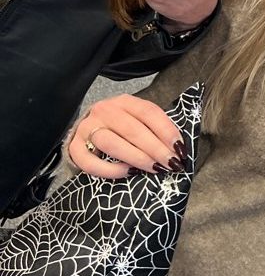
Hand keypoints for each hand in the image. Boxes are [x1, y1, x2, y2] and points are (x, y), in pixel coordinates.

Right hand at [67, 95, 184, 178]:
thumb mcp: (139, 121)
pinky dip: (109, 169)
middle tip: (171, 163)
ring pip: (111, 143)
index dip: (166, 130)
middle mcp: (104, 110)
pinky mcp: (73, 146)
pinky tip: (127, 173)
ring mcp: (87, 127)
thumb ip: (155, 130)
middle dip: (155, 148)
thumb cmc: (121, 129)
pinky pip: (89, 161)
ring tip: (153, 168)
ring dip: (136, 157)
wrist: (87, 132)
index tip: (180, 148)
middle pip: (132, 129)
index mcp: (125, 102)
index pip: (148, 112)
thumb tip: (178, 150)